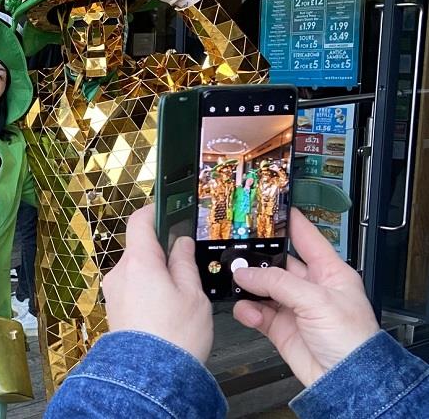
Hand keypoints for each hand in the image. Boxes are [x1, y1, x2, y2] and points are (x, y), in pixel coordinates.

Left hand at [102, 205, 212, 362]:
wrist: (150, 377)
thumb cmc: (174, 338)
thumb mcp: (192, 294)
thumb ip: (184, 262)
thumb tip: (181, 243)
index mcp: (139, 262)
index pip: (140, 221)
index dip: (154, 210)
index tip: (168, 208)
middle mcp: (120, 273)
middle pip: (140, 248)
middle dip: (162, 253)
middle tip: (186, 267)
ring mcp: (113, 292)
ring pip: (137, 271)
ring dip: (155, 275)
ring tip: (179, 298)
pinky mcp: (114, 309)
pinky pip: (132, 289)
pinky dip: (148, 291)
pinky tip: (165, 311)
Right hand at [232, 209, 378, 386]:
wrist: (344, 379)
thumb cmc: (352, 339)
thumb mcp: (316, 300)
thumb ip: (278, 283)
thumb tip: (245, 274)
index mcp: (330, 272)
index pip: (307, 238)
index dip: (289, 222)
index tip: (270, 209)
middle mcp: (311, 288)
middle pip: (278, 263)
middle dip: (257, 259)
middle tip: (236, 252)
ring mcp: (295, 308)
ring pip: (263, 288)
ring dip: (249, 287)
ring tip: (236, 282)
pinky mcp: (281, 328)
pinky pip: (257, 313)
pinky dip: (248, 311)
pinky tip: (248, 311)